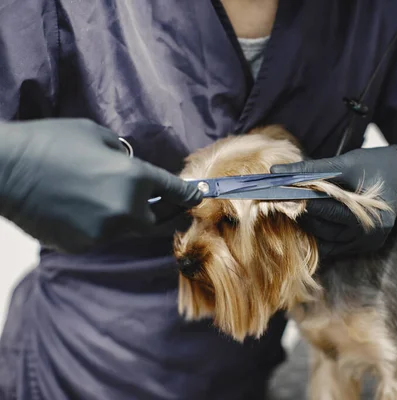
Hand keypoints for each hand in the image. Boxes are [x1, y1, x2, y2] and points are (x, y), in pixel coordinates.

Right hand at [0, 119, 202, 252]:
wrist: (4, 169)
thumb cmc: (50, 142)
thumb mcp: (96, 135)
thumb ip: (123, 156)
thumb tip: (130, 167)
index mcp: (134, 179)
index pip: (175, 192)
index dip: (189, 195)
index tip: (198, 197)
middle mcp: (126, 210)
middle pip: (156, 221)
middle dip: (160, 213)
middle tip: (162, 206)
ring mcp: (104, 232)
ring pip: (125, 229)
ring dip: (122, 216)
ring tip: (97, 195)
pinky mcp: (82, 245)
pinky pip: (99, 235)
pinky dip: (95, 224)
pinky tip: (74, 207)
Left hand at [271, 144, 396, 257]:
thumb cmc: (375, 164)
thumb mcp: (345, 162)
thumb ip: (310, 169)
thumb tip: (276, 171)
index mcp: (366, 213)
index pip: (324, 210)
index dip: (299, 201)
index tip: (275, 194)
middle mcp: (368, 234)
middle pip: (322, 228)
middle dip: (300, 213)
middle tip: (277, 200)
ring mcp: (367, 243)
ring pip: (324, 240)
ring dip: (308, 225)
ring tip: (291, 208)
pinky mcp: (364, 247)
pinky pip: (333, 245)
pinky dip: (320, 234)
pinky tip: (309, 220)